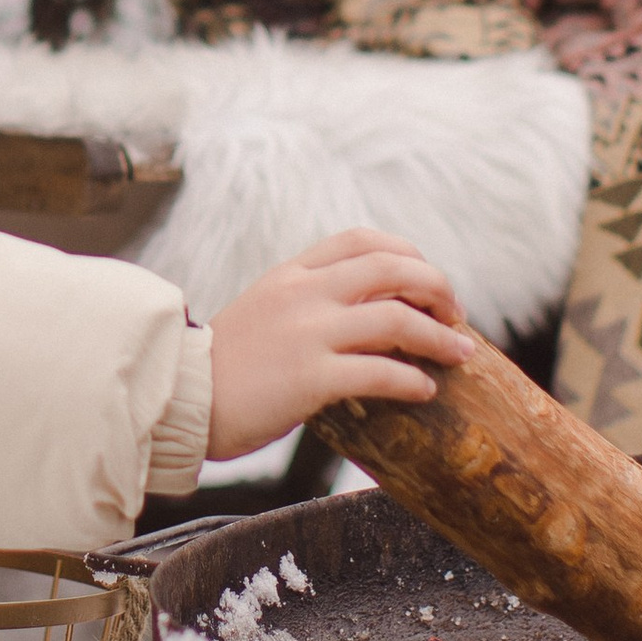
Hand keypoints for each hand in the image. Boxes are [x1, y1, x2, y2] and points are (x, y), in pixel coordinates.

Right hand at [203, 227, 476, 461]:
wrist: (180, 400)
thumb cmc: (222, 368)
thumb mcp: (263, 311)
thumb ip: (305, 302)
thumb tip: (364, 314)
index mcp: (291, 275)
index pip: (362, 240)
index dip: (408, 254)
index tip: (428, 281)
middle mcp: (303, 294)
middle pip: (392, 268)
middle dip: (437, 288)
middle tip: (456, 316)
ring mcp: (308, 334)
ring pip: (396, 317)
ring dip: (440, 337)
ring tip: (461, 354)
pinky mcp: (312, 378)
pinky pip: (382, 372)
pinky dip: (414, 380)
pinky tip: (425, 390)